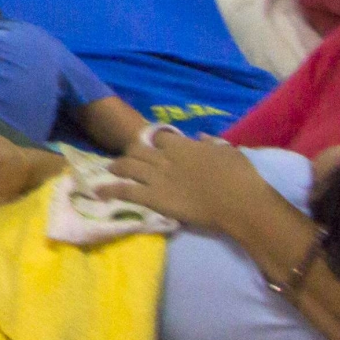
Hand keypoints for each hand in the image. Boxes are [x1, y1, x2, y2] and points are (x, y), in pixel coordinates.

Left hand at [101, 128, 269, 235]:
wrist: (240, 204)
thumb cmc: (239, 177)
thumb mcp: (228, 150)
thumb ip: (210, 142)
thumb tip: (200, 135)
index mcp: (182, 145)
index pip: (158, 136)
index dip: (153, 140)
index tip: (151, 145)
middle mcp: (164, 158)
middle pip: (137, 149)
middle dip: (130, 153)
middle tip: (126, 159)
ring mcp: (157, 178)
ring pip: (127, 166)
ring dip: (116, 167)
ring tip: (109, 169)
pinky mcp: (154, 198)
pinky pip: (126, 191)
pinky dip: (111, 190)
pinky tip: (99, 192)